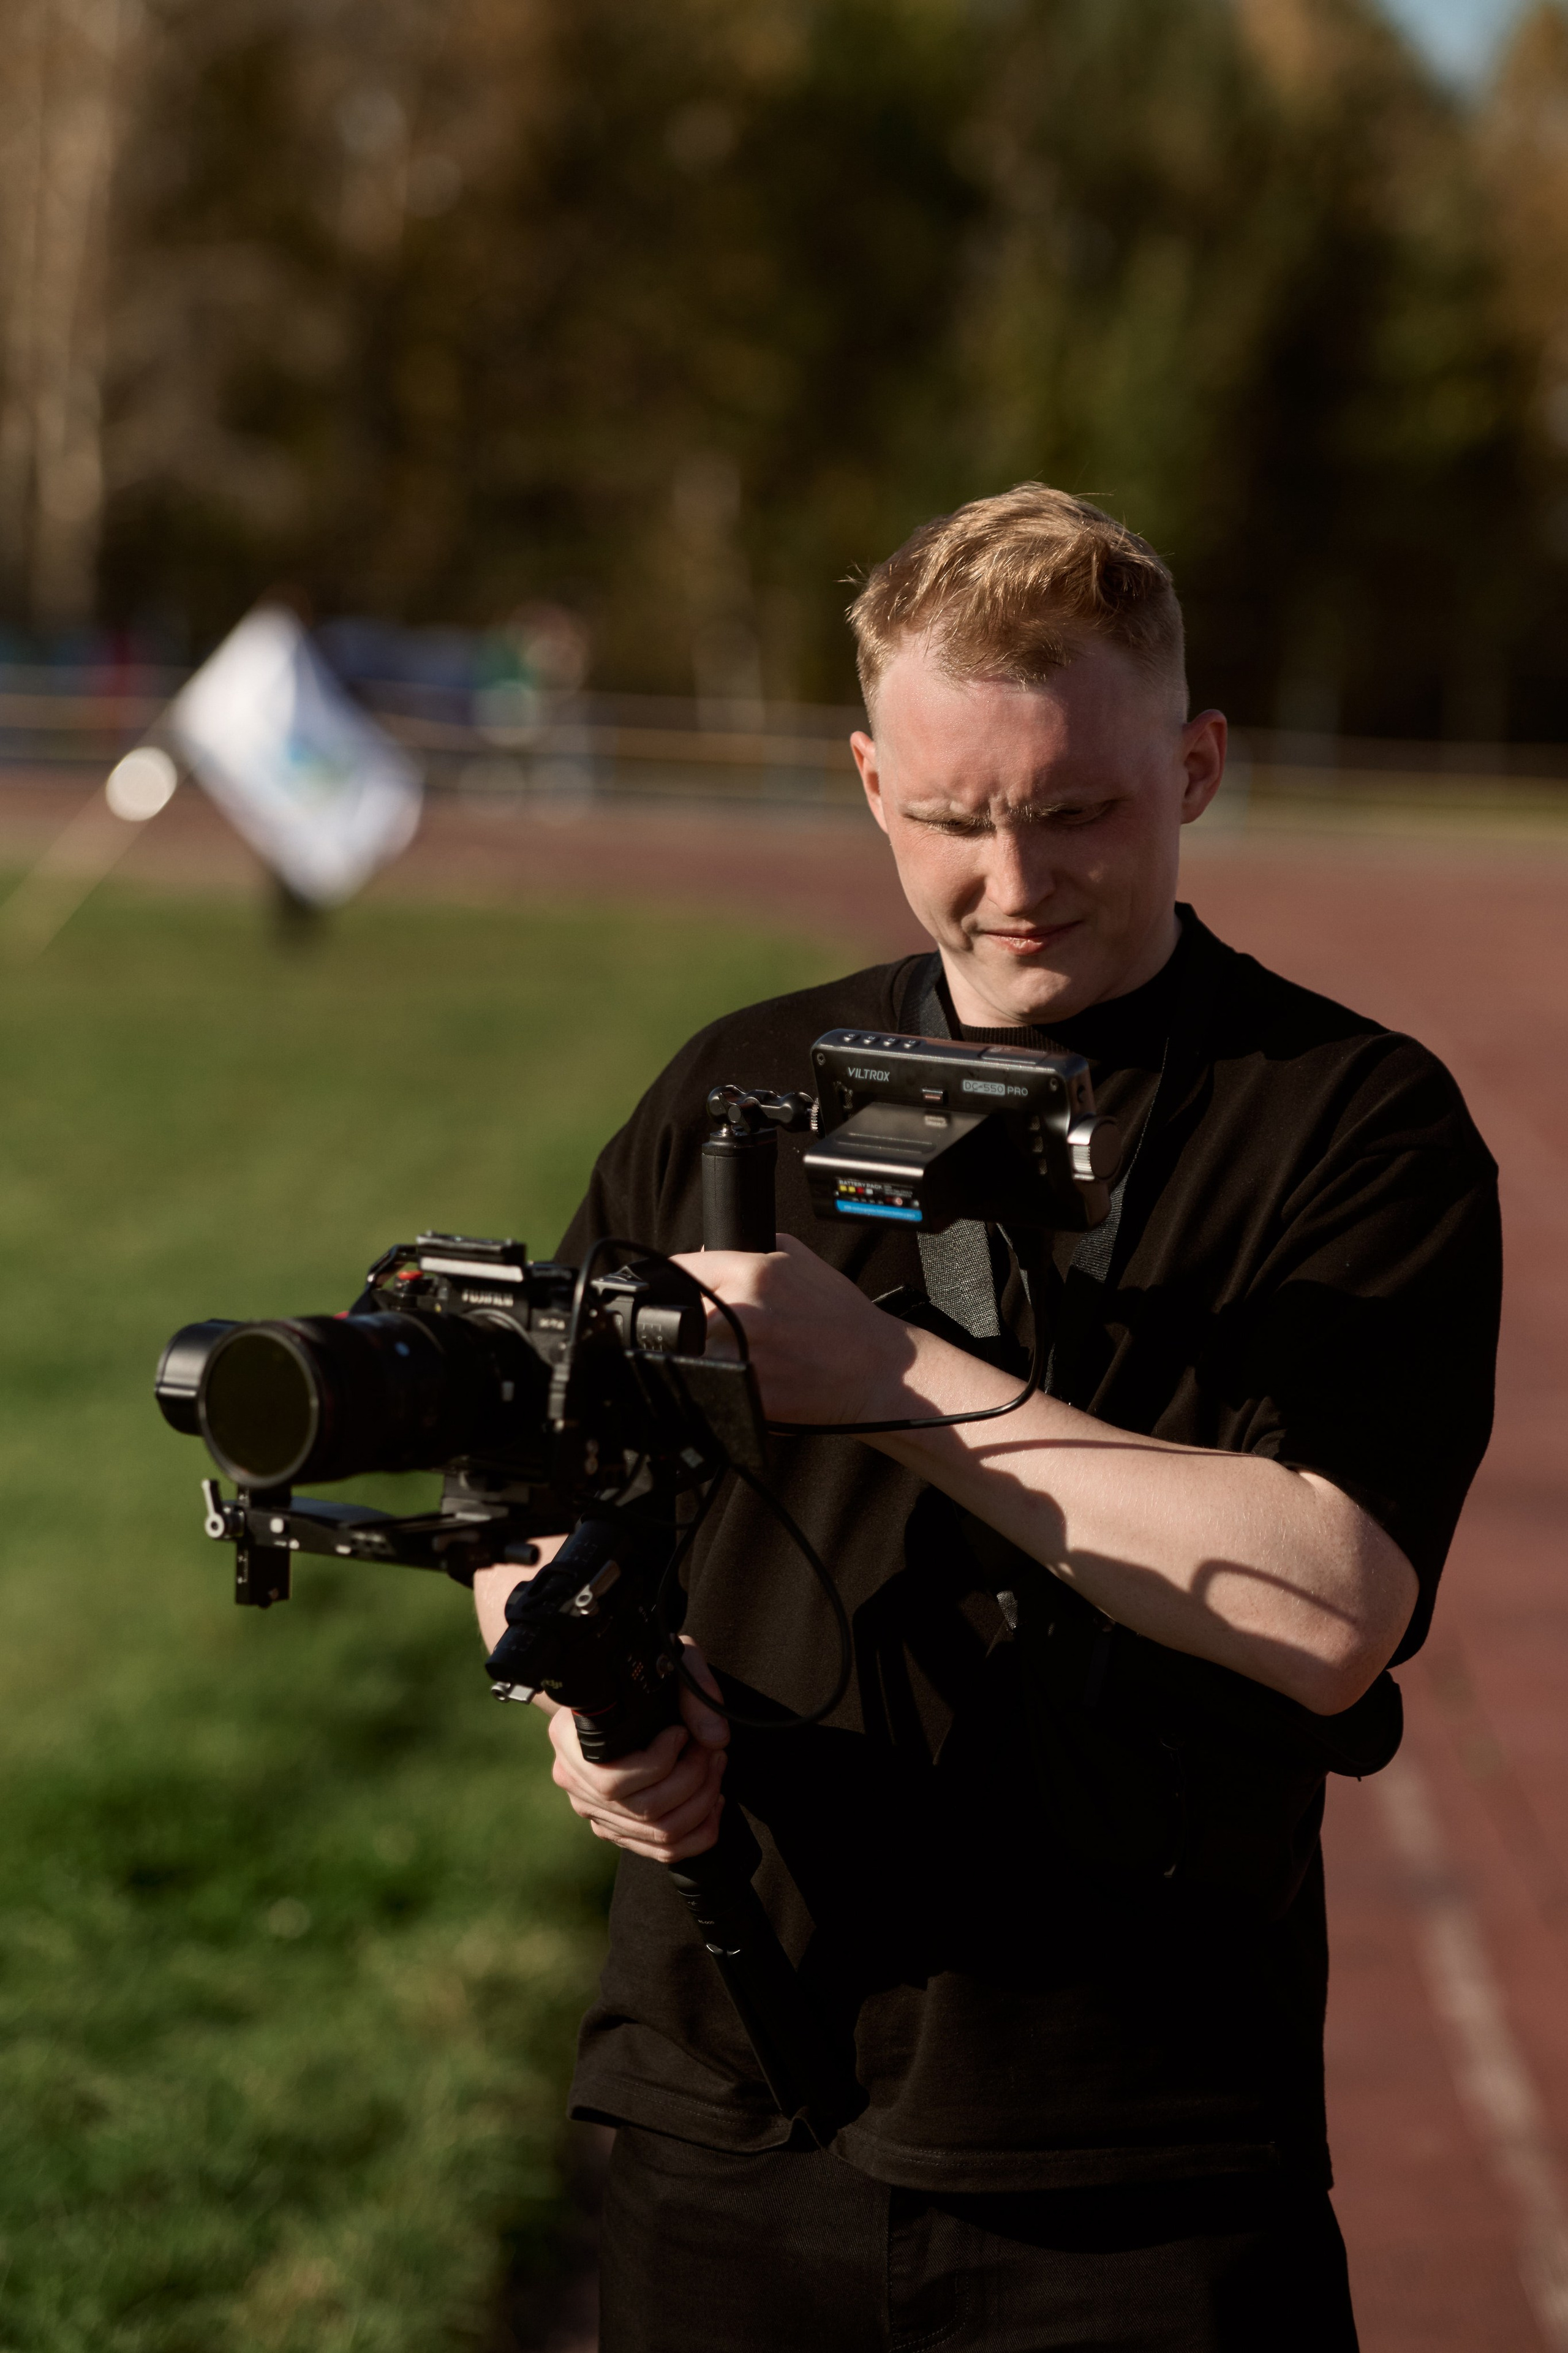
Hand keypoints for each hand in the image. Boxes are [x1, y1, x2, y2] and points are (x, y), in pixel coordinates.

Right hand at [545, 1637, 729, 1862]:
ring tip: (715, 1770)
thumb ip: (694, 1692)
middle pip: (642, 1809)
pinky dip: (697, 1834)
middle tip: (713, 1752)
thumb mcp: (667, 1663)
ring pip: (657, 1833)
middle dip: (692, 1781)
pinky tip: (712, 1805)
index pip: (612, 1779)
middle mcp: (574, 1780)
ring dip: (701, 1805)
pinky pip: (660, 1850)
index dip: (659, 1763)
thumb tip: (716, 1738)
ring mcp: (593, 1810)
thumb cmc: (638, 1674)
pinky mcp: (615, 1828)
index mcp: (569, 1740)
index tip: (682, 1732)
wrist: (613, 1690)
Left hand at [673, 1232, 913, 1424]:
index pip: (681, 1267)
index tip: (676, 1294)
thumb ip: (751, 1249)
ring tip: (748, 1358)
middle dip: (696, 1324)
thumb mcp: (800, 1259)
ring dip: (708, 1358)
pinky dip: (725, 1386)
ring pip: (693, 1356)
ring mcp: (742, 1356)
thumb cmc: (841, 1318)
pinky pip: (713, 1388)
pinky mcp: (748, 1395)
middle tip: (731, 1332)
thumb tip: (708, 1251)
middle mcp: (741, 1311)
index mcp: (751, 1272)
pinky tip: (756, 1380)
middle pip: (681, 1317)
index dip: (675, 1281)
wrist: (877, 1370)